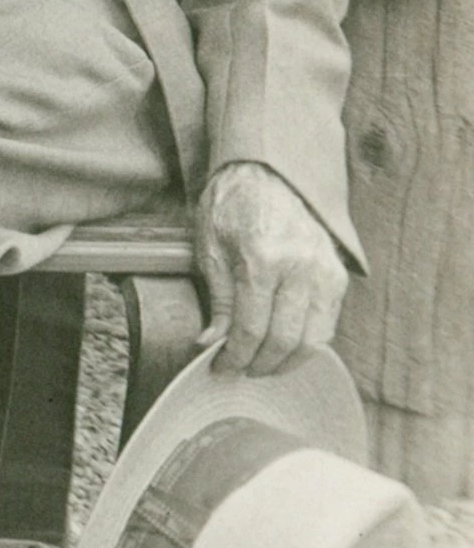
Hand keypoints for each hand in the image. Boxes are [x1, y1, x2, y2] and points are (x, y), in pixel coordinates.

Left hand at [195, 160, 349, 377]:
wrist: (268, 176)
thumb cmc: (231, 208)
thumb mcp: (209, 249)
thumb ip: (217, 299)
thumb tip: (210, 343)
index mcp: (263, 259)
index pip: (251, 327)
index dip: (234, 356)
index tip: (220, 368)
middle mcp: (300, 268)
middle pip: (285, 340)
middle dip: (260, 364)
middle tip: (240, 372)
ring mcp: (325, 273)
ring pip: (314, 339)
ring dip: (287, 362)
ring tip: (262, 366)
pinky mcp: (339, 277)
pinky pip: (327, 324)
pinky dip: (308, 344)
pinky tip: (285, 349)